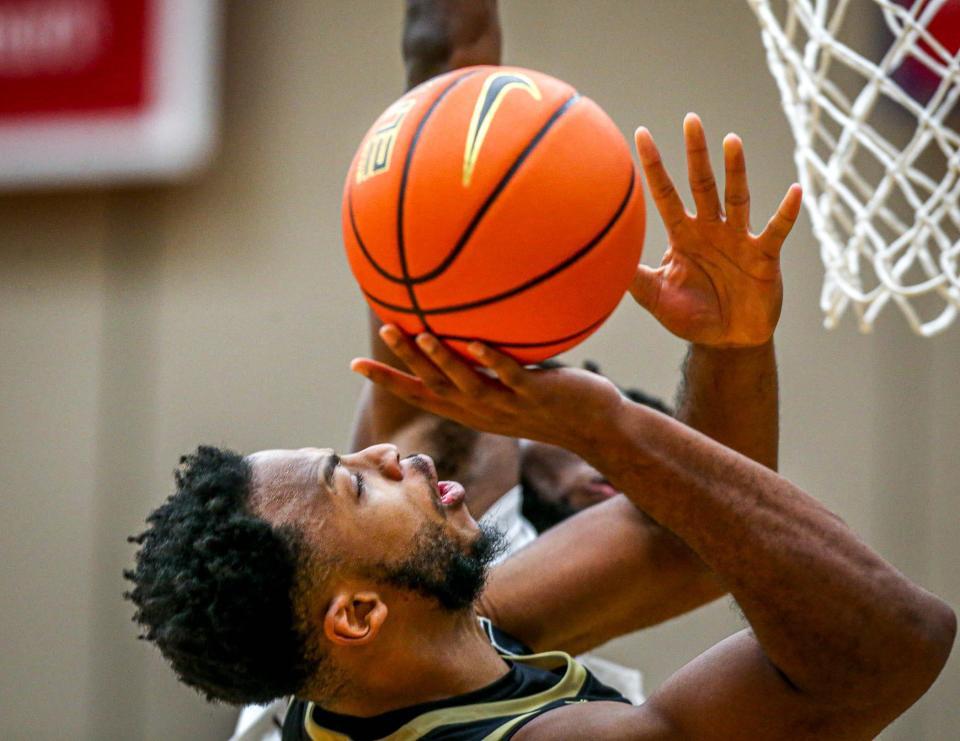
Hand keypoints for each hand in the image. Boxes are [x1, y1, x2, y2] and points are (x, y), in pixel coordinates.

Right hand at [350, 325, 622, 452]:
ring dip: (441, 360)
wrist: (595, 428)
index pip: (420, 395)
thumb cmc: (552, 402)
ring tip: (420, 334)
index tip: (355, 363)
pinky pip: (511, 376)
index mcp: (470, 409)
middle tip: (385, 332)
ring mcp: (508, 405)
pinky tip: (478, 342)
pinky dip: (493, 361)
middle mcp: (482, 411)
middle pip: (434, 387)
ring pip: (466, 384)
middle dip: (406, 362)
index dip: (388, 381)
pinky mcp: (536, 395)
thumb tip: (466, 328)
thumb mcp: (510, 386)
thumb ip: (485, 365)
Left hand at [632, 114, 801, 346]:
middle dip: (695, 154)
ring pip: (736, 197)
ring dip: (735, 170)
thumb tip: (603, 263)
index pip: (664, 194)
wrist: (727, 342)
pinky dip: (786, 212)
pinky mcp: (764, 256)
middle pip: (701, 184)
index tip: (640, 134)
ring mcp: (738, 239)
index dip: (653, 166)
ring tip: (731, 140)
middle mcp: (710, 228)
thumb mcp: (657, 299)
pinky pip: (776, 230)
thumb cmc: (691, 316)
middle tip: (690, 120)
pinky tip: (795, 191)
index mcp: (682, 235)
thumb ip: (636, 280)